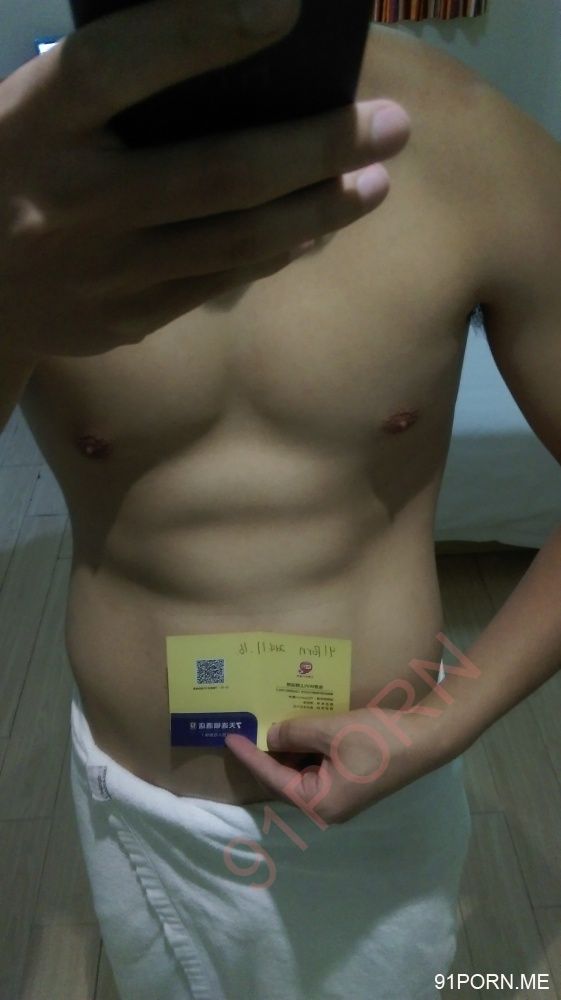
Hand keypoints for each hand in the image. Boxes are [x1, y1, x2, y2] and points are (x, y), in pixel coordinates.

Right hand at [0, 0, 410, 361]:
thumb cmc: (11, 173)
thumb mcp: (35, 112)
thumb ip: (112, 89)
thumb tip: (235, 58)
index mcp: (35, 124)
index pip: (122, 64)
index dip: (206, 29)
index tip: (286, 5)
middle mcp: (72, 202)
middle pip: (217, 172)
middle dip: (317, 148)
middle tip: (392, 126)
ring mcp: (102, 272)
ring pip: (232, 240)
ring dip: (316, 210)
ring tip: (375, 182)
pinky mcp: (123, 319)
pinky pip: (216, 281)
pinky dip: (273, 252)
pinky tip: (313, 230)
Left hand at [225, 704, 449, 824]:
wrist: (425, 740)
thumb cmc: (378, 739)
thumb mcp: (330, 731)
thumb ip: (295, 732)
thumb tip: (271, 734)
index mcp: (319, 803)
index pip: (272, 778)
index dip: (250, 756)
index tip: (230, 738)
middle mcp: (327, 808)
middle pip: (285, 780)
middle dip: (268, 754)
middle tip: (248, 728)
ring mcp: (341, 798)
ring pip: (302, 774)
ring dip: (289, 751)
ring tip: (271, 724)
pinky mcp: (351, 784)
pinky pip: (319, 770)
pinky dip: (307, 751)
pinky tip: (301, 729)